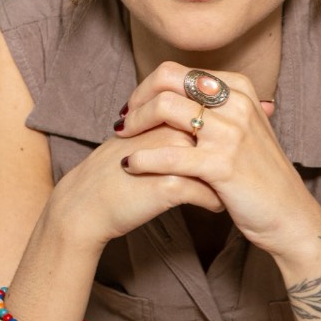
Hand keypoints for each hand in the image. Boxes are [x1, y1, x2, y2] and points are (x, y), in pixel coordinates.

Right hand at [46, 123, 225, 253]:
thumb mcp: (143, 139)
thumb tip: (202, 126)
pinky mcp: (170, 184)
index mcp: (166, 113)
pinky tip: (216, 207)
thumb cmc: (116, 172)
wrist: (85, 204)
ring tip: (228, 192)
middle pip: (222, 139)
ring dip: (229, 182)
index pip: (213, 115)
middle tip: (235, 176)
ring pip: (221, 166)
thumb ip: (172, 126)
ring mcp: (172, 154)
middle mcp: (172, 127)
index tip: (230, 155)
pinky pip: (209, 194)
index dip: (225, 138)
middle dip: (234, 158)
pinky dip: (216, 203)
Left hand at [115, 62, 320, 259]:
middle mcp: (236, 103)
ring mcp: (230, 132)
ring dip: (135, 122)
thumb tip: (178, 92)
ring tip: (122, 139)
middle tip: (124, 119)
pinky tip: (129, 165)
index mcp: (240, 89)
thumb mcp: (247, 128)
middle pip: (168, 80)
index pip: (179, 72)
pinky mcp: (221, 164)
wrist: (290, 214)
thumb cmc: (261, 175)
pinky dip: (142, 158)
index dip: (149, 86)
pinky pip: (168, 153)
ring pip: (164, 107)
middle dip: (138, 97)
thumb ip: (218, 107)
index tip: (136, 105)